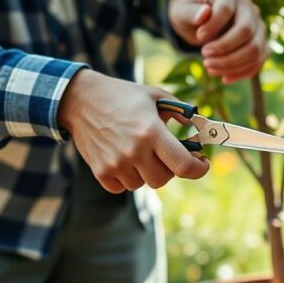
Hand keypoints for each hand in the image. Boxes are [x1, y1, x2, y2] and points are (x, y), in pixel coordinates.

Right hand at [58, 70, 209, 192]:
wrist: (81, 100)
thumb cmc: (123, 96)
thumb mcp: (156, 96)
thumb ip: (182, 112)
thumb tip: (200, 128)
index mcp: (151, 132)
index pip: (183, 165)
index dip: (198, 169)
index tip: (201, 163)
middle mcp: (134, 151)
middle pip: (164, 179)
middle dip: (170, 168)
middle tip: (165, 153)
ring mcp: (116, 164)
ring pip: (144, 183)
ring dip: (147, 172)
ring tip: (140, 151)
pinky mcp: (101, 172)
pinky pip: (123, 187)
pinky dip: (128, 177)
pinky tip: (124, 158)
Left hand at [168, 0, 268, 83]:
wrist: (201, 20)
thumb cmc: (190, 13)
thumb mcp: (182, 10)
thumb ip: (191, 12)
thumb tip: (204, 14)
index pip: (226, 10)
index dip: (213, 27)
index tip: (198, 38)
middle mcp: (249, 7)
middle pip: (246, 31)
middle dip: (224, 49)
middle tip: (204, 58)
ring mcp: (258, 26)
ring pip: (255, 48)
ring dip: (233, 64)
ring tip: (210, 69)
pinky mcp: (261, 43)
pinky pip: (258, 60)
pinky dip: (242, 72)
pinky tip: (224, 78)